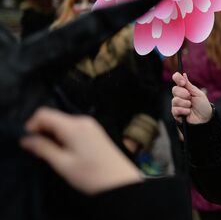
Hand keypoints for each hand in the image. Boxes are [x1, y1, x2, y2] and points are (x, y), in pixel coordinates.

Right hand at [20, 107, 142, 194]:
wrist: (120, 181)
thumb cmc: (91, 174)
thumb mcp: (63, 163)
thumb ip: (43, 148)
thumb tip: (25, 139)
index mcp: (73, 125)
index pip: (44, 113)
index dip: (31, 125)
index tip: (29, 142)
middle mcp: (83, 120)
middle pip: (54, 117)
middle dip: (42, 131)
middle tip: (40, 151)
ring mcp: (90, 125)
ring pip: (62, 123)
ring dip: (53, 135)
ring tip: (53, 154)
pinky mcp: (95, 132)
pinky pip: (72, 128)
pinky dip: (63, 136)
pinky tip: (65, 152)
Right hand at [171, 72, 212, 123]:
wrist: (204, 119)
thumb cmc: (203, 105)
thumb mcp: (198, 93)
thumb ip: (189, 85)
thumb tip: (183, 74)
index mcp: (185, 89)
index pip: (176, 79)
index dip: (177, 79)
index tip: (183, 83)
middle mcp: (179, 95)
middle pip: (174, 89)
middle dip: (183, 94)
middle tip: (190, 97)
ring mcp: (177, 104)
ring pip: (175, 100)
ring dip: (185, 103)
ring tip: (190, 106)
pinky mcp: (176, 113)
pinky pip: (175, 109)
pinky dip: (184, 110)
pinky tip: (188, 112)